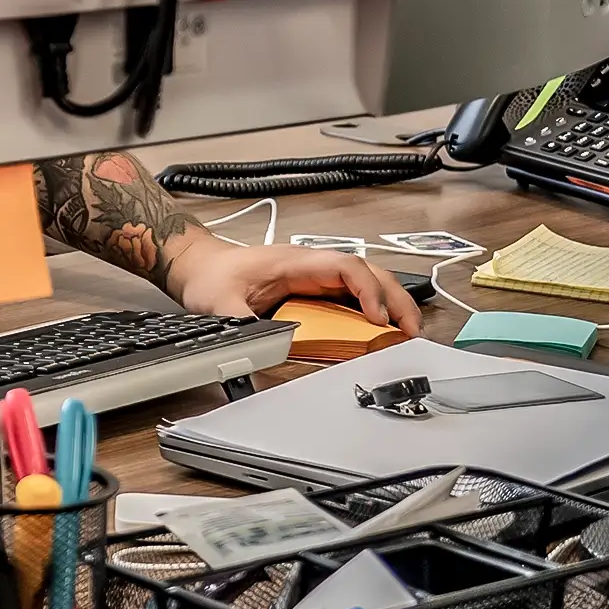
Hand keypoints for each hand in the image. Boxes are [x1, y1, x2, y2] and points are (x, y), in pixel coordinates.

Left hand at [164, 236, 422, 335]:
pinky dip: (372, 310)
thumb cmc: (209, 275)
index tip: (378, 318)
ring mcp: (313, 276)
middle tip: (412, 330)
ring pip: (364, 283)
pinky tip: (381, 331)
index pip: (346, 267)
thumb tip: (260, 347)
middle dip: (395, 298)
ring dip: (389, 303)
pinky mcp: (311, 289)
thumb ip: (240, 323)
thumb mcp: (218, 302)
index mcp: (295, 262)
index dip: (368, 291)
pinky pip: (350, 296)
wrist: (196, 264)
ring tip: (407, 333)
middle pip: (367, 273)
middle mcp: (310, 265)